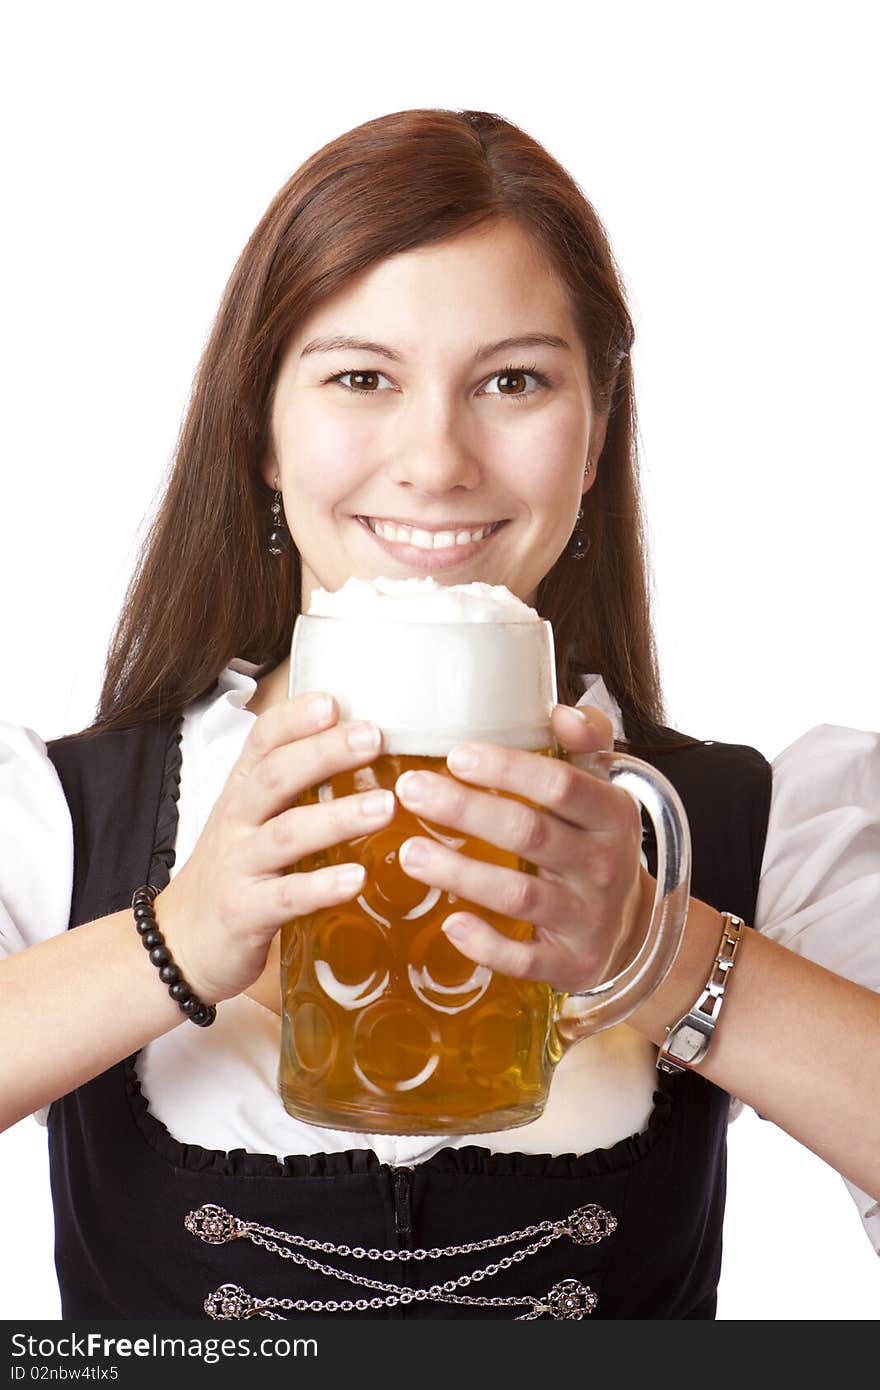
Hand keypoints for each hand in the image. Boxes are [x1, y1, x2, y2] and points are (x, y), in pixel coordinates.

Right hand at [152, 693, 394, 1002]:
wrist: (177, 943)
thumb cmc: (235, 872)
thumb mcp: (254, 820)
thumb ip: (296, 788)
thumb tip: (366, 747)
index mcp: (243, 791)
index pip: (262, 741)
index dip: (295, 718)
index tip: (334, 700)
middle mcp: (236, 821)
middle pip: (275, 777)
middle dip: (324, 753)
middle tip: (373, 737)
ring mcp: (238, 867)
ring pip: (285, 834)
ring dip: (336, 817)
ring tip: (385, 806)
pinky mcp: (245, 913)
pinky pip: (286, 897)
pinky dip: (322, 887)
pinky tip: (357, 879)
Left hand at [394, 703, 654, 993]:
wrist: (631, 926)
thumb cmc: (594, 841)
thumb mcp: (601, 787)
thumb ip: (586, 739)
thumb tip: (559, 710)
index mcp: (612, 814)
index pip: (561, 785)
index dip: (508, 770)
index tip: (456, 756)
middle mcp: (605, 866)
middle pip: (530, 833)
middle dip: (466, 811)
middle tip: (410, 790)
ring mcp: (589, 919)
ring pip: (520, 895)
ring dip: (461, 873)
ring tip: (408, 852)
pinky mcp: (571, 964)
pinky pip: (526, 959)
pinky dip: (488, 945)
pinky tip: (451, 924)